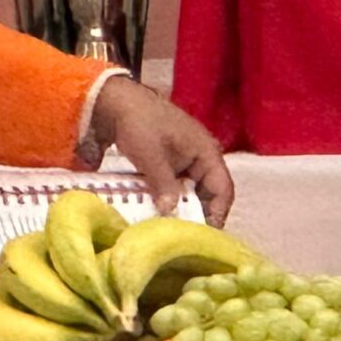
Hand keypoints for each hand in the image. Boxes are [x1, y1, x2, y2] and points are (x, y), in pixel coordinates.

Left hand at [87, 77, 236, 224]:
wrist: (116, 101)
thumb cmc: (140, 124)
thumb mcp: (152, 156)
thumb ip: (164, 185)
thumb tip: (171, 213)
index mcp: (206, 152)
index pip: (223, 189)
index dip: (218, 213)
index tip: (205, 237)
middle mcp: (200, 158)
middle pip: (208, 194)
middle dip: (198, 215)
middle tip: (185, 238)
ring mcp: (183, 161)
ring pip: (190, 192)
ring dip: (181, 208)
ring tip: (170, 230)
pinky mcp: (168, 164)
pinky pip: (174, 187)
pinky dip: (168, 199)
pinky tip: (156, 213)